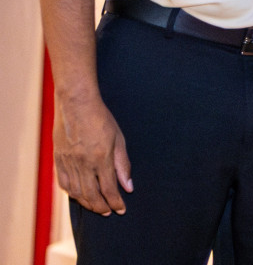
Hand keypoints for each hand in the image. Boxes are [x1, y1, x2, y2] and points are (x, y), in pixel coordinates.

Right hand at [54, 94, 131, 215]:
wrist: (76, 104)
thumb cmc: (101, 119)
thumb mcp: (119, 139)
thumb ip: (123, 165)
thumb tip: (128, 187)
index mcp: (101, 157)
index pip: (109, 188)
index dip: (116, 202)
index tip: (122, 209)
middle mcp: (83, 163)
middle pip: (91, 195)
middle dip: (102, 207)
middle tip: (109, 212)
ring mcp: (68, 162)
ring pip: (76, 192)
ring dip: (87, 203)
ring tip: (97, 207)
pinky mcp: (58, 160)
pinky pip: (64, 184)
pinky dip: (72, 193)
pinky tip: (80, 196)